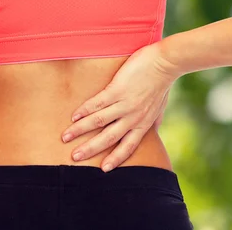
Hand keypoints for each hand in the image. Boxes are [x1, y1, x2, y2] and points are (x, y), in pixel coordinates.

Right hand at [60, 42, 181, 171]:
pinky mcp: (117, 90)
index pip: (128, 147)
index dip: (115, 158)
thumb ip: (155, 120)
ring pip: (98, 122)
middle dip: (90, 149)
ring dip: (80, 130)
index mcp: (143, 124)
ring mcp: (125, 104)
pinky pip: (97, 103)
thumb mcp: (160, 106)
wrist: (165, 62)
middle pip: (109, 138)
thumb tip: (155, 129)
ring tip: (66, 136)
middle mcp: (133, 118)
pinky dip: (84, 110)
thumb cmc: (163, 82)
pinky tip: (73, 116)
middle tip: (74, 157)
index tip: (104, 169)